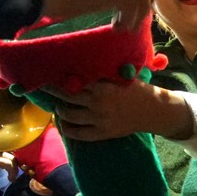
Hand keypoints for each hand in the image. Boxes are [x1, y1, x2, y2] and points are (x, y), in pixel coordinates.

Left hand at [52, 79, 191, 141]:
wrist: (154, 111)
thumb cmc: (136, 89)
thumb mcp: (120, 76)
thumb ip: (101, 73)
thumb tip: (79, 62)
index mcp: (102, 86)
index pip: (74, 81)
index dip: (58, 78)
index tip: (47, 73)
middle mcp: (98, 103)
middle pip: (66, 96)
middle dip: (52, 91)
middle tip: (42, 87)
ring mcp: (99, 119)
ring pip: (68, 115)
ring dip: (59, 110)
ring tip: (56, 105)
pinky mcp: (102, 133)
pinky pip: (78, 134)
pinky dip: (67, 129)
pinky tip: (62, 123)